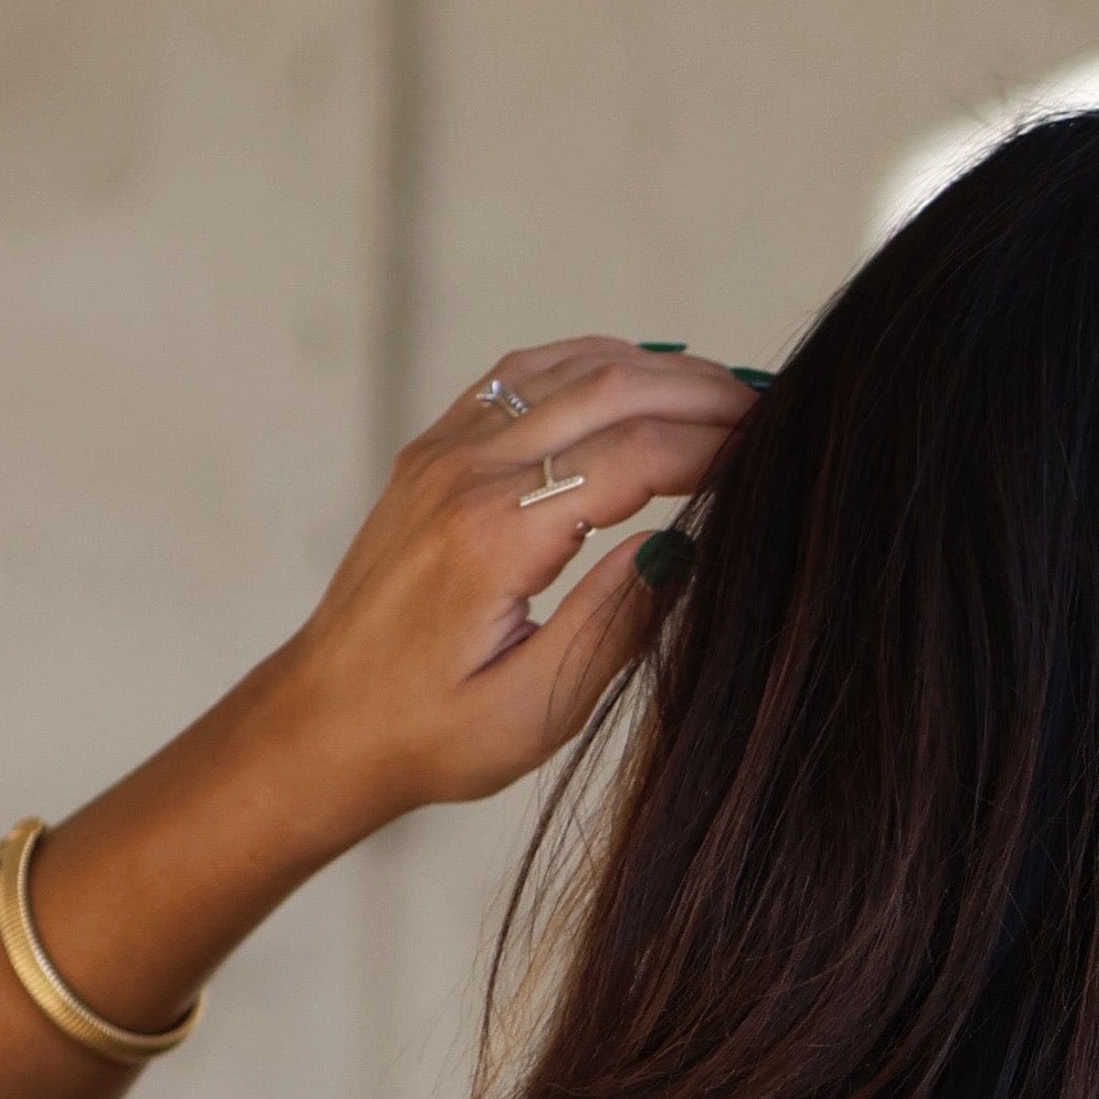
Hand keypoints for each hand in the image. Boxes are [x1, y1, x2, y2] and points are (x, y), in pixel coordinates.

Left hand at [261, 337, 755, 843]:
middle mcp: (464, 473)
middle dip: (702, 393)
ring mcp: (442, 451)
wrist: (322, 723)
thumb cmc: (428, 735)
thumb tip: (682, 547)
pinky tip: (640, 374)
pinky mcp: (432, 451)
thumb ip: (612, 624)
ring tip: (726, 391)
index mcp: (494, 536)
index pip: (633, 459)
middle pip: (610, 390)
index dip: (715, 450)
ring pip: (570, 369)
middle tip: (774, 410)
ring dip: (655, 369)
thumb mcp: (533, 710)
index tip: (776, 455)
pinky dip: (591, 363)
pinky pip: (522, 375)